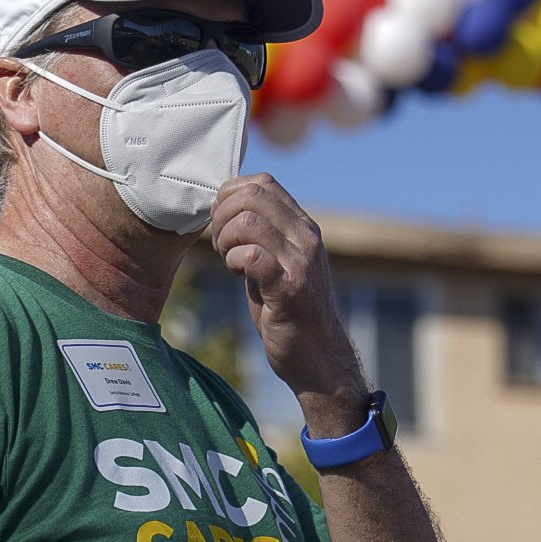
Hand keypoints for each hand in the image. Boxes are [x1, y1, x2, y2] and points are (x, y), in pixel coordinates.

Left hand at [209, 174, 364, 406]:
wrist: (319, 358)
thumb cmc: (291, 312)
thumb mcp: (281, 264)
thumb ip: (264, 236)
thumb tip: (227, 208)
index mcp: (304, 228)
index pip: (263, 183)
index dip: (231, 196)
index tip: (223, 224)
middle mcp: (307, 239)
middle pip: (253, 194)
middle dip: (223, 215)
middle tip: (222, 244)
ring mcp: (301, 263)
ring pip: (248, 221)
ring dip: (225, 240)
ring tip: (229, 261)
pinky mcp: (290, 289)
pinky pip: (252, 255)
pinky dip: (234, 261)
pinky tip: (237, 275)